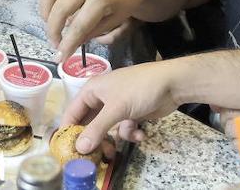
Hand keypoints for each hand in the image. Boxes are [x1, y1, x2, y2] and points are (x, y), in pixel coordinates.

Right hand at [39, 0, 149, 61]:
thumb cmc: (126, 1)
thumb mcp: (114, 21)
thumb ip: (90, 32)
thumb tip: (68, 44)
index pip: (78, 26)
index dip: (67, 44)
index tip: (60, 58)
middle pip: (60, 9)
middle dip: (54, 31)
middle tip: (56, 44)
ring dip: (45, 11)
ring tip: (51, 25)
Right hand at [61, 61, 181, 151]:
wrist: (172, 84)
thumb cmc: (139, 89)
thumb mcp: (116, 109)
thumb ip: (97, 129)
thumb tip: (79, 148)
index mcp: (92, 90)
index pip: (72, 113)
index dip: (69, 131)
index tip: (68, 150)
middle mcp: (102, 98)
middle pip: (90, 124)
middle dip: (94, 139)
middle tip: (95, 155)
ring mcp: (117, 106)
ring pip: (108, 129)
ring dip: (115, 138)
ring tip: (117, 149)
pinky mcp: (131, 113)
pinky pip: (124, 128)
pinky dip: (131, 132)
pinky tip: (141, 134)